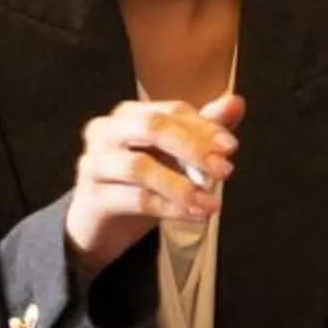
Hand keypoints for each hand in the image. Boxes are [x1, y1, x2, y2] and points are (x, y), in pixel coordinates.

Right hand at [62, 94, 241, 278]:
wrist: (99, 224)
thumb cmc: (136, 183)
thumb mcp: (172, 157)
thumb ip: (201, 130)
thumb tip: (235, 103)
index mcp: (128, 115)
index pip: (171, 110)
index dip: (204, 127)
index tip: (230, 147)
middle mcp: (106, 132)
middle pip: (151, 127)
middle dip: (192, 148)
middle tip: (223, 169)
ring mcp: (95, 164)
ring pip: (141, 168)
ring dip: (183, 186)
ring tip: (210, 202)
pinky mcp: (93, 198)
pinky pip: (135, 199)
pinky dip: (169, 207)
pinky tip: (192, 214)